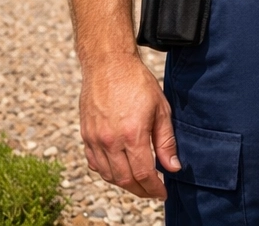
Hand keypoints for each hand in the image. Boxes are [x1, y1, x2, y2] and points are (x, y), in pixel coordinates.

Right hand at [79, 54, 179, 198]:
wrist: (108, 65)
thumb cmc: (138, 83)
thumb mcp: (161, 109)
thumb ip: (166, 141)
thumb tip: (172, 167)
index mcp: (132, 134)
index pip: (143, 173)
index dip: (154, 188)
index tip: (163, 192)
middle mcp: (110, 141)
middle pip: (124, 179)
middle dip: (140, 190)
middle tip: (153, 191)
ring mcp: (95, 140)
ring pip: (108, 175)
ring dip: (124, 184)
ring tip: (139, 183)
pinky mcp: (85, 136)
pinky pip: (94, 164)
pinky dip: (107, 172)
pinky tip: (119, 170)